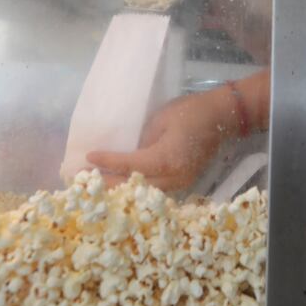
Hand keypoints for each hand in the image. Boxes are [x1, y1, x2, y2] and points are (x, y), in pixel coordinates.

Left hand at [86, 88, 235, 190]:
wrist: (222, 117)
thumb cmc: (191, 112)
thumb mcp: (160, 119)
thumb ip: (142, 140)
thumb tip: (126, 155)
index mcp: (166, 159)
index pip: (130, 165)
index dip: (108, 162)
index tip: (88, 158)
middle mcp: (174, 177)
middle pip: (135, 187)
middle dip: (108, 183)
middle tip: (83, 180)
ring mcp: (181, 183)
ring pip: (145, 193)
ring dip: (122, 190)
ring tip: (98, 184)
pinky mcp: (184, 183)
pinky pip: (156, 190)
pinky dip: (138, 189)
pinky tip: (123, 185)